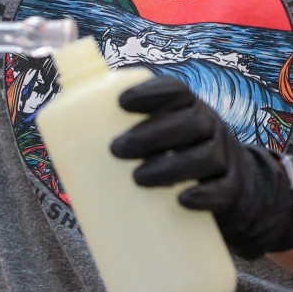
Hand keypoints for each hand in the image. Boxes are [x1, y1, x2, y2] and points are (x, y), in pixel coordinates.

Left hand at [108, 75, 292, 258]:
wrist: (236, 194)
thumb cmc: (177, 163)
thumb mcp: (158, 143)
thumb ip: (121, 137)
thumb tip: (56, 145)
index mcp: (189, 110)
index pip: (176, 90)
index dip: (151, 92)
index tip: (120, 103)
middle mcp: (210, 128)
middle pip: (189, 121)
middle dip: (152, 132)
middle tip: (116, 150)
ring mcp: (225, 160)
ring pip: (205, 155)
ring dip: (170, 165)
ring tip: (138, 179)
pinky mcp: (232, 194)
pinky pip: (223, 191)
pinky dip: (203, 196)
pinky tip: (182, 201)